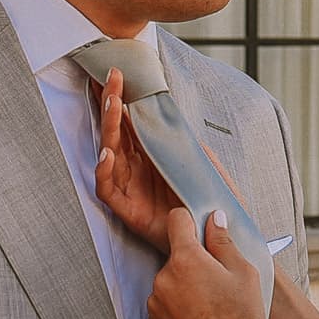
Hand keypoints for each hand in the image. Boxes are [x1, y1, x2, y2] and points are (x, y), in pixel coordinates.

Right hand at [94, 68, 248, 252]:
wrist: (215, 244)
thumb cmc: (209, 208)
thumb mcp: (211, 173)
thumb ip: (199, 153)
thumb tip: (186, 132)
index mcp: (153, 157)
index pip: (134, 122)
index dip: (125, 98)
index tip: (120, 73)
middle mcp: (137, 169)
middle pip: (118, 130)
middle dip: (114, 102)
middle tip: (113, 77)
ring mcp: (130, 188)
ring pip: (110, 152)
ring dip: (109, 127)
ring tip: (113, 105)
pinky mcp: (127, 210)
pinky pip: (107, 188)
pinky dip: (104, 170)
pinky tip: (107, 153)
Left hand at [148, 208, 269, 318]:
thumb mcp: (244, 273)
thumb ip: (223, 241)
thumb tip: (214, 219)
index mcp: (185, 259)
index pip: (176, 220)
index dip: (191, 221)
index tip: (202, 230)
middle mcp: (163, 278)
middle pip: (176, 255)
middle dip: (194, 261)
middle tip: (219, 282)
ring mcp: (155, 303)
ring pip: (170, 281)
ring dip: (185, 286)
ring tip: (211, 307)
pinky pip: (165, 304)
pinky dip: (178, 307)